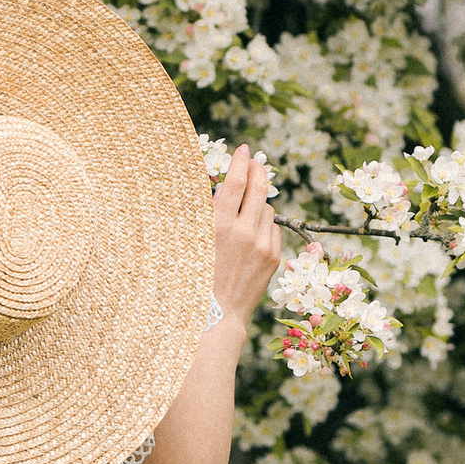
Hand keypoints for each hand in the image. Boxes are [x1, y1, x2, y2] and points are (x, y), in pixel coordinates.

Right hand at [210, 149, 283, 326]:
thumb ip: (204, 213)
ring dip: (259, 202)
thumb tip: (217, 187)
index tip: (243, 149)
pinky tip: (253, 233)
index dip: (240, 161)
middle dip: (258, 171)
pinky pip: (273, 230)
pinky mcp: (273, 258)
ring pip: (268, 209)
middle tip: (255, 162)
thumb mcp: (191, 241)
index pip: (235, 182)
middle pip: (259, 189)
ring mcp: (262, 246)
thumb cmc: (195, 278)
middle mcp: (243, 233)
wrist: (216, 315)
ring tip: (248, 206)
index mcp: (218, 226)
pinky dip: (265, 226)